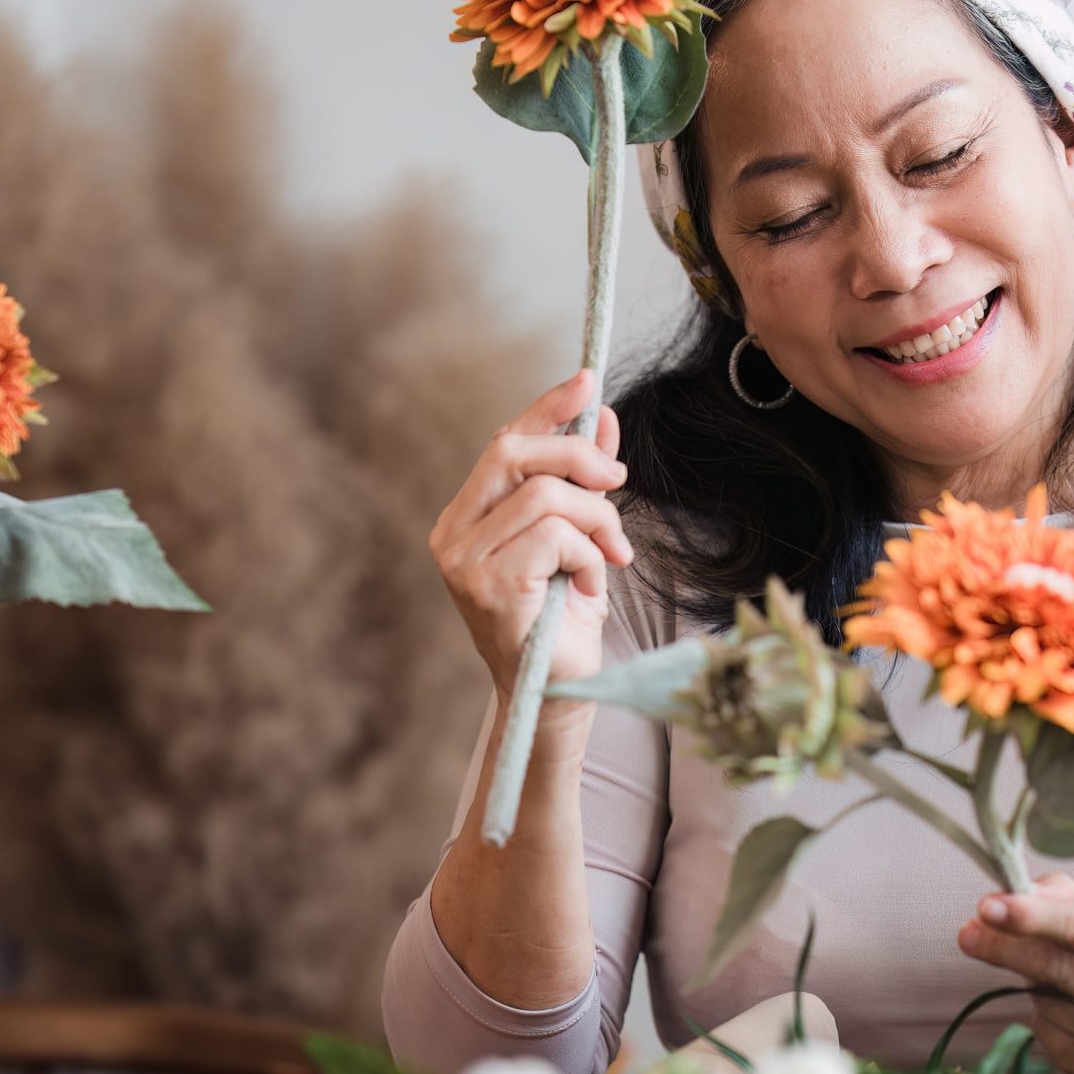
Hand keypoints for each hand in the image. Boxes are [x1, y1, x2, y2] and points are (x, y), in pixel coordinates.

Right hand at [428, 369, 632, 734]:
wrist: (557, 693)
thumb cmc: (563, 620)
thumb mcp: (582, 540)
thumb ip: (585, 482)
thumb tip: (602, 416)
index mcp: (468, 517)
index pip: (504, 443)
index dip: (545, 407)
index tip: (586, 380)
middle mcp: (453, 534)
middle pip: (516, 453)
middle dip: (579, 457)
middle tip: (619, 482)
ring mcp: (464, 561)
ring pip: (547, 496)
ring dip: (598, 522)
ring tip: (610, 559)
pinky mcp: (487, 586)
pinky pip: (555, 536)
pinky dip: (589, 555)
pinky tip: (590, 588)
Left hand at [956, 874, 1073, 1073]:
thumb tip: (1029, 890)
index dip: (1036, 917)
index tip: (993, 904)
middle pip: (1059, 970)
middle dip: (1007, 948)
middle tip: (970, 931)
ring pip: (1050, 1010)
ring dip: (1035, 989)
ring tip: (1053, 979)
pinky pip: (1056, 1046)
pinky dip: (1051, 1027)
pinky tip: (1073, 1019)